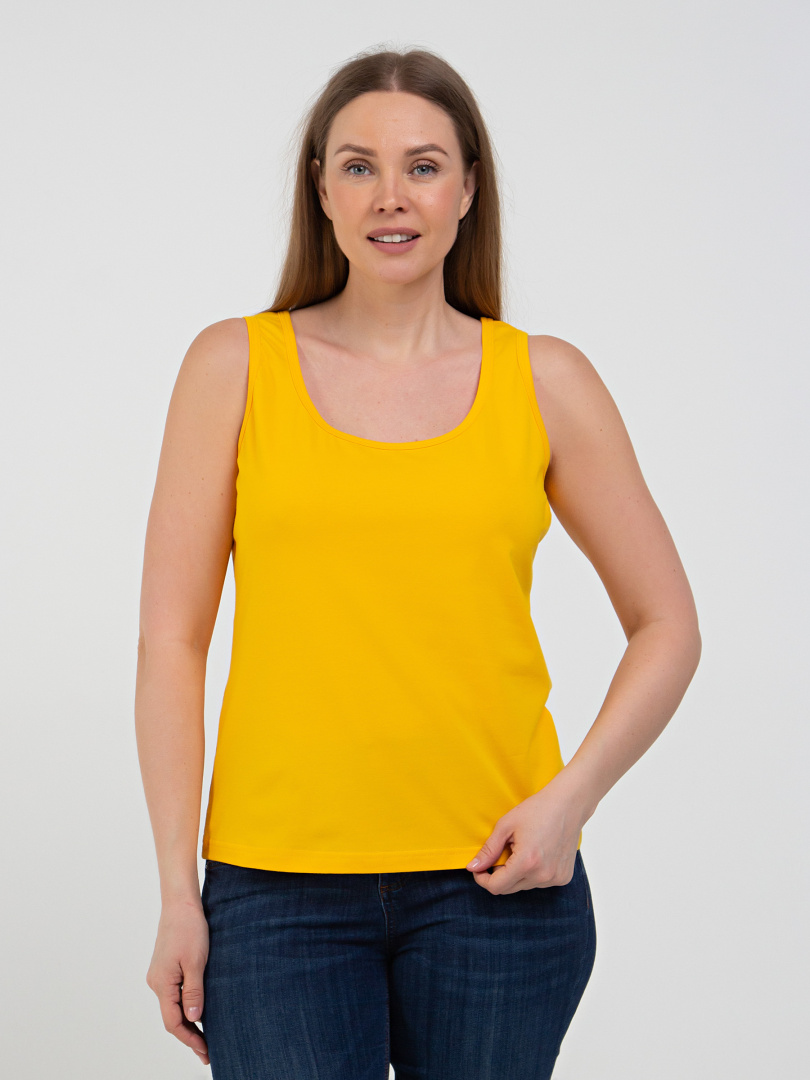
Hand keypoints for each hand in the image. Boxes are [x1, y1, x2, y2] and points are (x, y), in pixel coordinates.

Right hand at [146, 898, 209, 1065]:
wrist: (181, 903)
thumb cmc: (190, 929)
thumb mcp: (196, 962)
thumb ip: (193, 992)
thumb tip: (193, 1021)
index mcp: (162, 984)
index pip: (173, 1022)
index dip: (189, 1039)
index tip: (205, 1052)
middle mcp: (156, 983)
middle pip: (171, 1018)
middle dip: (189, 1036)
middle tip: (208, 1052)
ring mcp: (159, 975)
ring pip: (172, 1006)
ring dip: (188, 1022)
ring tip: (205, 1037)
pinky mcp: (165, 967)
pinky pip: (174, 994)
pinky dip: (185, 1006)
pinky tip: (198, 1011)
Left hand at [465, 775, 586, 893]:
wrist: (568, 804)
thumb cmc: (537, 810)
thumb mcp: (506, 826)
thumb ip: (488, 850)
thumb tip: (472, 867)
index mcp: (526, 863)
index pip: (496, 887)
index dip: (482, 879)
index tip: (479, 868)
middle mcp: (542, 876)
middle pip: (508, 889)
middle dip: (498, 875)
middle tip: (501, 853)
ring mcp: (555, 879)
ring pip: (523, 886)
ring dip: (516, 874)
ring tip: (522, 850)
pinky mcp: (563, 878)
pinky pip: (539, 883)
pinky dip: (532, 873)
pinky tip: (536, 854)